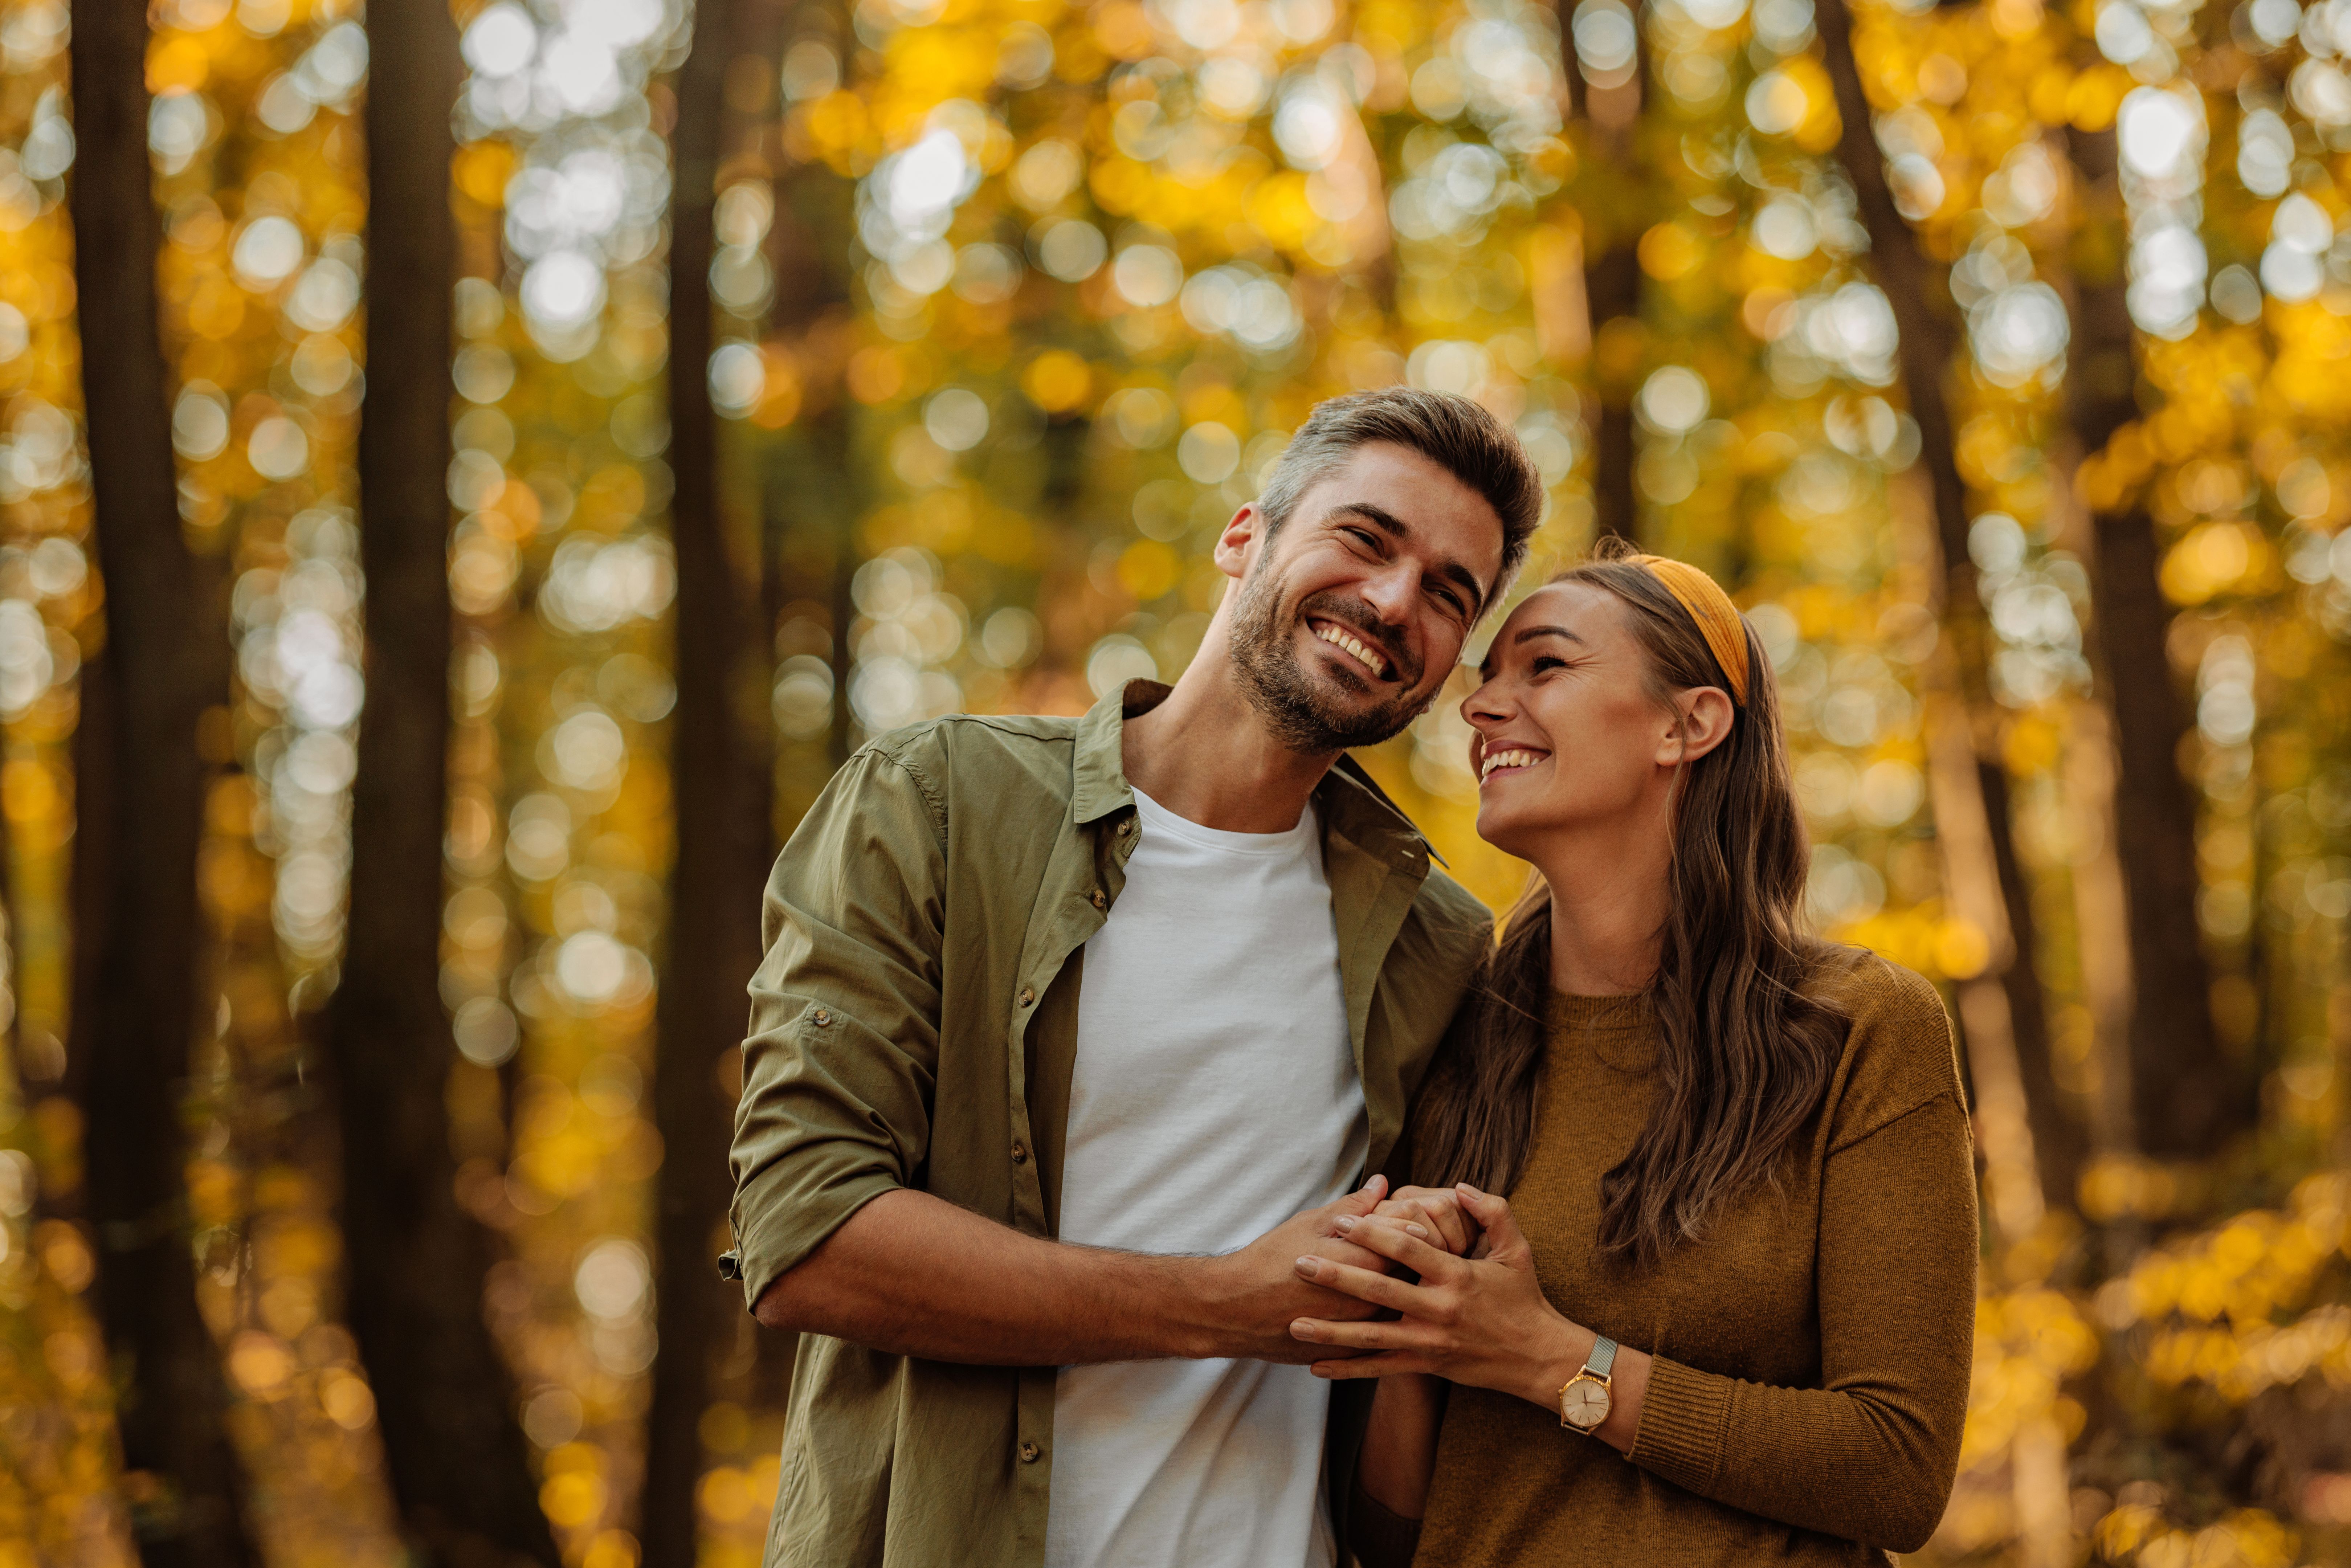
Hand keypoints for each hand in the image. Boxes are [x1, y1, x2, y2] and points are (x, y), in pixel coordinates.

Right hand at [1199, 1176, 1402, 1363]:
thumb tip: (1382, 1184)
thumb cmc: (1270, 1260)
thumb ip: (1352, 1206)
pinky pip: (1378, 1338)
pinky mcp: (1348, 1353)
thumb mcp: (1309, 1224)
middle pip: (1411, 1277)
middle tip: (1417, 1244)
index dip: (1415, 1227)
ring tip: (1393, 1275)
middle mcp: (1369, 1301)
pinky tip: (1373, 1307)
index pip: (1409, 1242)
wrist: (1235, 1310)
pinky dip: (1381, 1320)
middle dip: (1416, 1258)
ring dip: (1402, 1290)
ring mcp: (1360, 1331)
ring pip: (1398, 1309)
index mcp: (1362, 1264)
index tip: (1416, 1219)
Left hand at [1286, 1184, 1585, 1407]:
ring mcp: (1430, 1341)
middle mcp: (1439, 1309)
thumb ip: (1492, 1211)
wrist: (1539, 1358)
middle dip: (1337, 1276)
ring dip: (1331, 1331)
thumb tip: (1459, 1186)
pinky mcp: (1427, 1365)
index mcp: (1457, 1275)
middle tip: (1301, 1263)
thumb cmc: (1524, 1298)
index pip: (1407, 1249)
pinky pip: (1380, 1368)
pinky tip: (1315, 1366)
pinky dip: (1348, 1369)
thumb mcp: (1517, 1250)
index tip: (1341, 1220)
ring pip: (1372, 1336)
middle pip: (1379, 1291)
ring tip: (1294, 1323)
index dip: (1372, 1233)